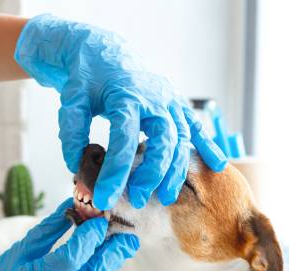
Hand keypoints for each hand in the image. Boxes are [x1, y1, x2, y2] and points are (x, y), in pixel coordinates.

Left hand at [14, 14, 226, 209]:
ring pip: (182, 139)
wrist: (106, 54)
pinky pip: (196, 127)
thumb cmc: (88, 79)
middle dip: (152, 173)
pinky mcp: (177, 105)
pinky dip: (208, 145)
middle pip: (163, 140)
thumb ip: (71, 132)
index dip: (115, 173)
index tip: (103, 198)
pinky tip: (217, 165)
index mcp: (125, 97)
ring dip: (175, 170)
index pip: (123, 140)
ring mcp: (170, 101)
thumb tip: (76, 165)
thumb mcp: (71, 100)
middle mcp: (154, 99)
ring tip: (164, 197)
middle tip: (136, 199)